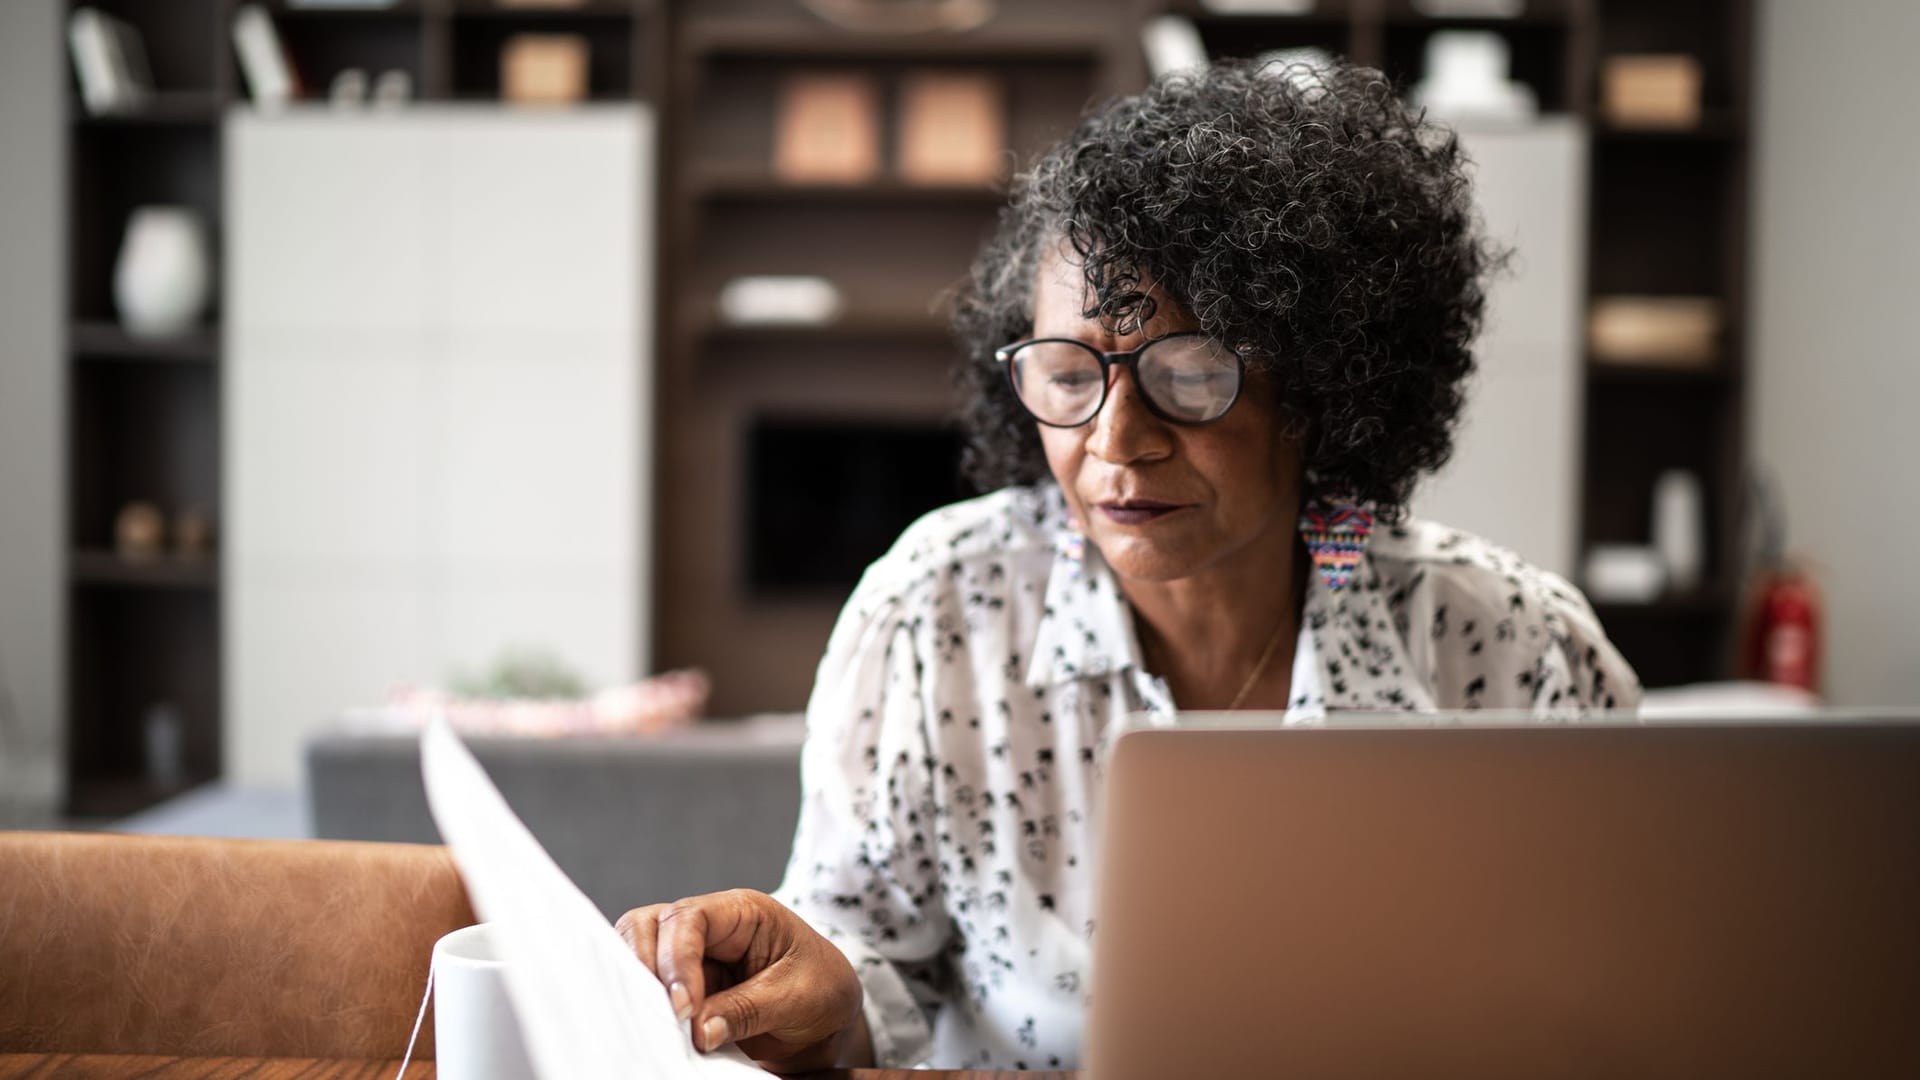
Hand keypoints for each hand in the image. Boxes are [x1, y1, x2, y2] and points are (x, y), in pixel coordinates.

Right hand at [616, 888, 870, 1071]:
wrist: (829, 1017)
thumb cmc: (822, 990)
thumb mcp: (796, 999)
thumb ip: (747, 1009)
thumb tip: (698, 1029)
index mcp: (742, 913)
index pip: (690, 917)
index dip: (677, 959)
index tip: (684, 1008)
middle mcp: (709, 927)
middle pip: (649, 926)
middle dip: (645, 969)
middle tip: (663, 1017)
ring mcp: (691, 956)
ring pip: (637, 952)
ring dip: (638, 986)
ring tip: (653, 1024)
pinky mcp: (683, 987)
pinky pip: (647, 987)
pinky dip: (642, 1004)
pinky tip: (651, 1028)